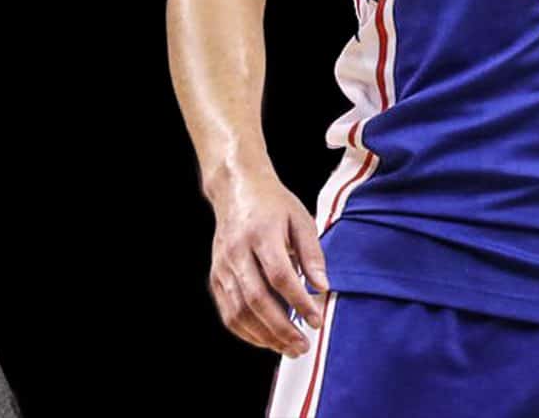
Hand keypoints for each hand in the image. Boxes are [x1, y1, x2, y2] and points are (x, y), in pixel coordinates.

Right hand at [206, 166, 328, 357]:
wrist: (236, 189)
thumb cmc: (274, 205)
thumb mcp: (301, 220)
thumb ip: (313, 255)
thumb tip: (323, 288)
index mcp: (261, 233)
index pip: (279, 275)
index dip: (299, 302)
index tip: (316, 320)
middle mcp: (237, 251)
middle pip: (256, 298)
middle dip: (281, 328)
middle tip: (303, 346)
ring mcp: (223, 266)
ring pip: (239, 310)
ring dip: (265, 336)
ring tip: (289, 349)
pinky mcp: (216, 276)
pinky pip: (228, 312)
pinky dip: (247, 332)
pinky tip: (267, 340)